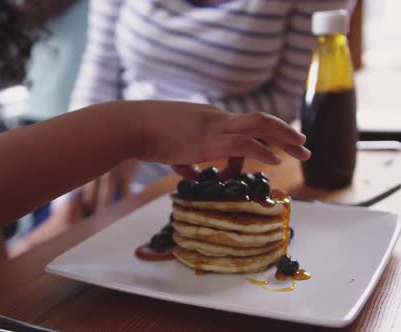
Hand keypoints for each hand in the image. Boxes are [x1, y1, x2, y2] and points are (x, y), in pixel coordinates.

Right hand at [132, 101, 309, 165]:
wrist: (133, 126)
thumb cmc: (147, 135)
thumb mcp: (171, 148)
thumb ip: (186, 161)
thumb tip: (194, 175)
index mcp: (209, 118)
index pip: (243, 127)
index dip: (261, 141)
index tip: (274, 153)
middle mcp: (217, 118)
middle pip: (260, 120)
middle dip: (285, 133)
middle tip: (304, 144)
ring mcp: (215, 127)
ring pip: (260, 125)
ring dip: (284, 138)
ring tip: (303, 150)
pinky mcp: (209, 140)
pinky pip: (245, 143)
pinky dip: (265, 151)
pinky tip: (279, 160)